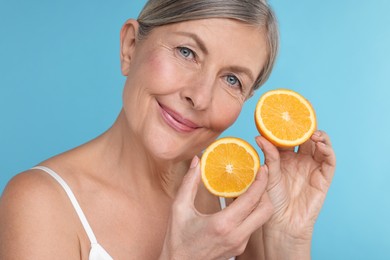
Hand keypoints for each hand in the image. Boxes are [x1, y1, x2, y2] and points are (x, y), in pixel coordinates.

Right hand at [159, 156, 273, 259]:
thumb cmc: (177, 240)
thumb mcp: (179, 208)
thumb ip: (189, 183)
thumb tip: (196, 160)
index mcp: (223, 225)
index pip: (252, 199)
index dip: (261, 181)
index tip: (262, 168)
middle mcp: (237, 236)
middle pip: (266, 210)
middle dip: (265, 191)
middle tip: (257, 178)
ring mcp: (240, 244)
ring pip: (261, 219)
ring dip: (258, 202)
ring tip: (247, 188)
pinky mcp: (239, 248)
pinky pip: (252, 226)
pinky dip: (250, 212)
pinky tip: (238, 203)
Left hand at [255, 130, 335, 254]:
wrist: (282, 223)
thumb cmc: (271, 200)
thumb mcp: (268, 174)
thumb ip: (269, 156)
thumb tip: (259, 137)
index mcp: (284, 157)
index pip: (288, 137)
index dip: (288, 126)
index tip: (286, 114)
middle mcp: (299, 160)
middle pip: (306, 138)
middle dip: (305, 128)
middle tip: (302, 120)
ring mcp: (312, 167)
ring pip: (320, 146)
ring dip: (319, 136)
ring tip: (312, 132)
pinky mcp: (323, 177)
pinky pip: (329, 161)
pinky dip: (328, 150)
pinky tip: (320, 144)